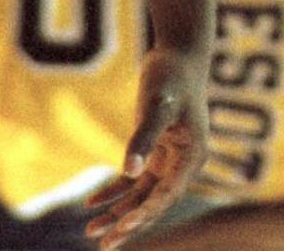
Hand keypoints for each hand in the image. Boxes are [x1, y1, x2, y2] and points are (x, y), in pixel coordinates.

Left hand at [85, 45, 208, 249]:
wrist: (178, 53)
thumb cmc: (172, 74)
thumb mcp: (157, 103)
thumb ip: (144, 136)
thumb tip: (130, 171)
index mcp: (193, 156)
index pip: (166, 195)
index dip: (143, 213)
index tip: (120, 227)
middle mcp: (183, 163)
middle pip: (154, 203)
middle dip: (128, 224)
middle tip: (103, 246)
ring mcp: (169, 158)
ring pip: (141, 195)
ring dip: (117, 212)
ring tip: (90, 231)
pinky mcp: (155, 150)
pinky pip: (134, 180)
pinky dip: (114, 191)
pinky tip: (90, 203)